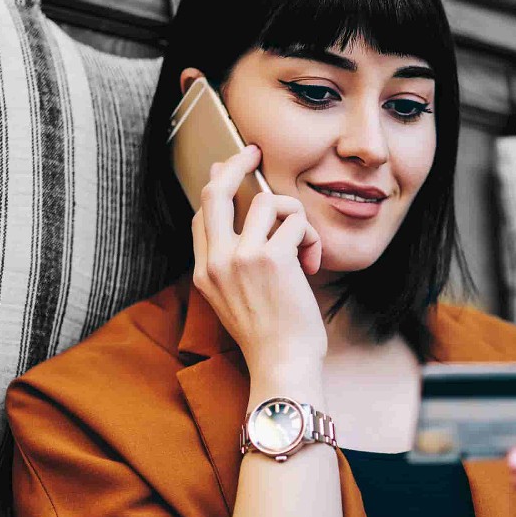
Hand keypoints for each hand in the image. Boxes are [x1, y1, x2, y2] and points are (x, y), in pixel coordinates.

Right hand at [191, 144, 326, 373]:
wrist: (282, 365)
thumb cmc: (270, 338)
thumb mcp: (237, 302)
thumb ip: (234, 267)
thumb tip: (248, 226)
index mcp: (205, 272)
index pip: (203, 215)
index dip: (218, 187)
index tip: (230, 169)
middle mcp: (217, 260)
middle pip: (216, 192)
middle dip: (235, 163)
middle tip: (254, 151)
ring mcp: (242, 257)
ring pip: (269, 202)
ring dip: (296, 218)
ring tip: (304, 250)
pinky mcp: (272, 258)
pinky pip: (296, 221)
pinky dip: (311, 238)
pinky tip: (312, 264)